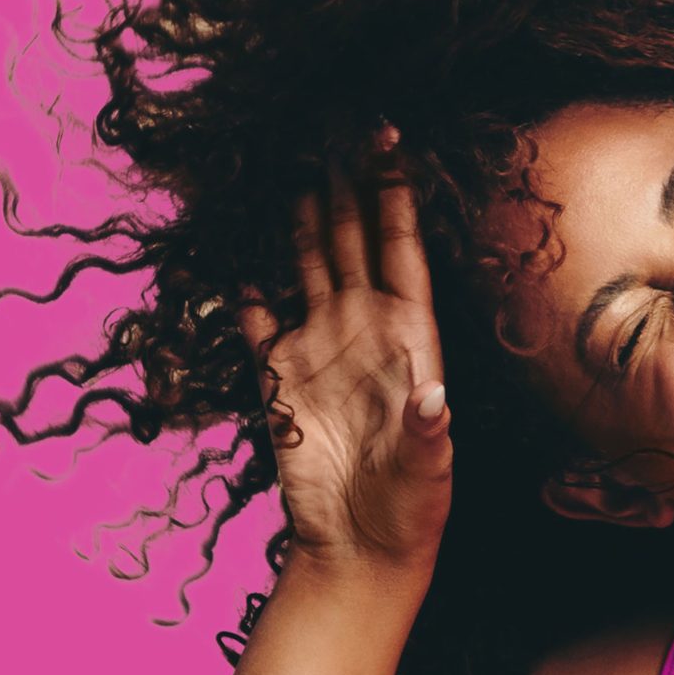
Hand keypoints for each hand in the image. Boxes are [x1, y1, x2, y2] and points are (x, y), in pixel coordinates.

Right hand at [240, 124, 452, 574]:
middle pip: (351, 240)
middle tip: (329, 124)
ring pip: (308, 265)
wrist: (362, 550)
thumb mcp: (429, 471)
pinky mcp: (279, 379)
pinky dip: (248, 291)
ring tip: (290, 167)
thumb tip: (434, 399)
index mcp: (409, 339)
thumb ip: (428, 432)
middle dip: (341, 182)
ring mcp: (320, 350)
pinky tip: (239, 257)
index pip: (401, 249)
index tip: (388, 137)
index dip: (393, 194)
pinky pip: (259, 321)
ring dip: (299, 220)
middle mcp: (365, 332)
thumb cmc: (412, 508)